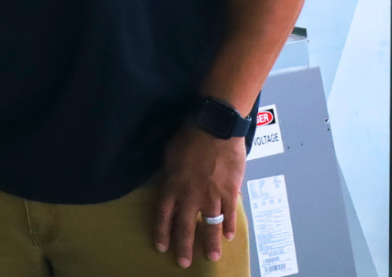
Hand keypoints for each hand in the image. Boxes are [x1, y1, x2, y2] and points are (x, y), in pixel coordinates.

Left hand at [154, 124, 245, 267]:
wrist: (214, 128)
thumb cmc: (189, 136)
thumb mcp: (170, 155)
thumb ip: (171, 174)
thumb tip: (171, 184)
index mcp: (172, 186)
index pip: (163, 216)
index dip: (162, 233)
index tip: (161, 247)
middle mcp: (190, 196)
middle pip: (185, 227)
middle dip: (183, 247)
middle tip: (183, 262)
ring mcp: (211, 196)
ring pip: (210, 225)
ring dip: (210, 243)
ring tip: (212, 257)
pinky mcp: (229, 192)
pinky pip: (229, 214)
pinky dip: (229, 226)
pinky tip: (229, 236)